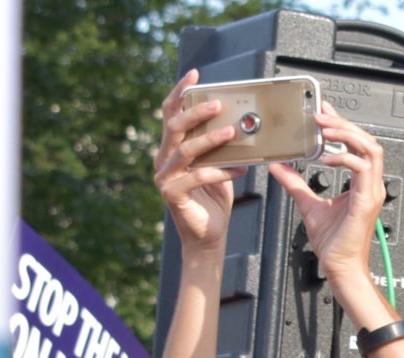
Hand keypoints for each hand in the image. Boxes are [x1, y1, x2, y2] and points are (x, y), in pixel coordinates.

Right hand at [153, 70, 236, 254]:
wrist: (208, 236)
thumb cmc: (214, 200)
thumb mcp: (218, 166)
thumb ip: (220, 148)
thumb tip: (240, 124)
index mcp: (171, 148)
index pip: (171, 113)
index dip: (180, 93)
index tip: (194, 75)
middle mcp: (163, 159)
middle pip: (174, 127)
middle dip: (195, 112)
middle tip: (218, 103)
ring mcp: (164, 177)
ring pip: (184, 150)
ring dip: (210, 139)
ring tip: (232, 132)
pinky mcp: (172, 194)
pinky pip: (196, 177)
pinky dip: (219, 171)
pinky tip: (240, 169)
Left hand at [267, 103, 386, 287]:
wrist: (340, 266)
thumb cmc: (333, 243)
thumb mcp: (307, 204)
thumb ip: (295, 183)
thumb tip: (278, 166)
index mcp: (362, 184)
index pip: (358, 145)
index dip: (342, 125)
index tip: (323, 111)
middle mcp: (371, 185)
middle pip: (368, 141)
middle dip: (344, 124)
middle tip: (320, 115)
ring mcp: (372, 192)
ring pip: (370, 148)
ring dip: (347, 134)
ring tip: (325, 129)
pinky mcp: (366, 200)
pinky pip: (362, 168)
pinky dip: (344, 157)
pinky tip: (326, 158)